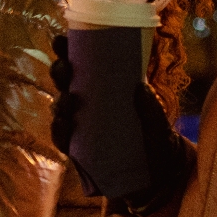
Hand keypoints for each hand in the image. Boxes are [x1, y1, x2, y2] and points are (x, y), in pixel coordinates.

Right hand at [50, 36, 194, 205]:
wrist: (155, 177)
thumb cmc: (155, 140)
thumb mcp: (157, 122)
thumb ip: (151, 107)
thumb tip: (140, 87)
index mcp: (104, 88)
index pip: (81, 64)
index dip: (68, 50)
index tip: (62, 39)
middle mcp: (88, 103)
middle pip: (65, 82)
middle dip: (59, 71)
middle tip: (64, 68)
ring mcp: (80, 126)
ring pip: (59, 107)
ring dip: (59, 100)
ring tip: (67, 99)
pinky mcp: (78, 149)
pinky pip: (61, 137)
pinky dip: (59, 129)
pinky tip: (63, 123)